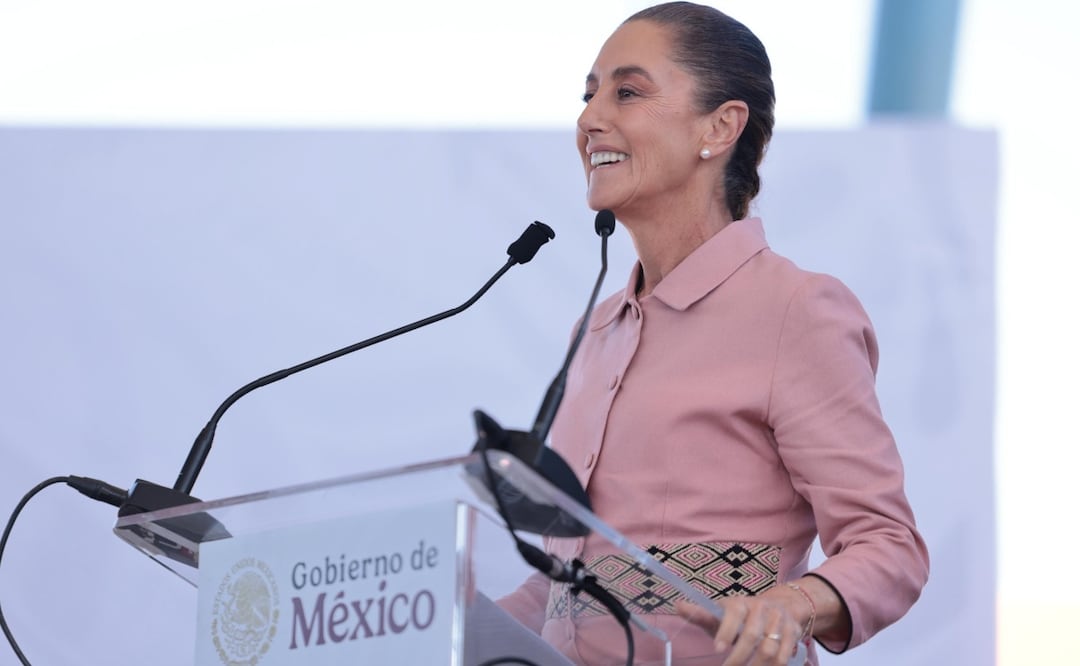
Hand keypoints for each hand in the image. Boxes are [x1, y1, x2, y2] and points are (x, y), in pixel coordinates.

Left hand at [676, 589, 805, 665]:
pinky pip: (784, 655)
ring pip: (769, 648)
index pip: (733, 613)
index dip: (726, 631)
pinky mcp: (793, 631)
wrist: (781, 605)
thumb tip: (678, 606)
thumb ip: (703, 614)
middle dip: (739, 657)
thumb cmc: (743, 616)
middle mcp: (761, 608)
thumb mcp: (723, 614)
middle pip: (751, 635)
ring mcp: (779, 619)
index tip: (718, 649)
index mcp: (740, 603)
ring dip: (757, 665)